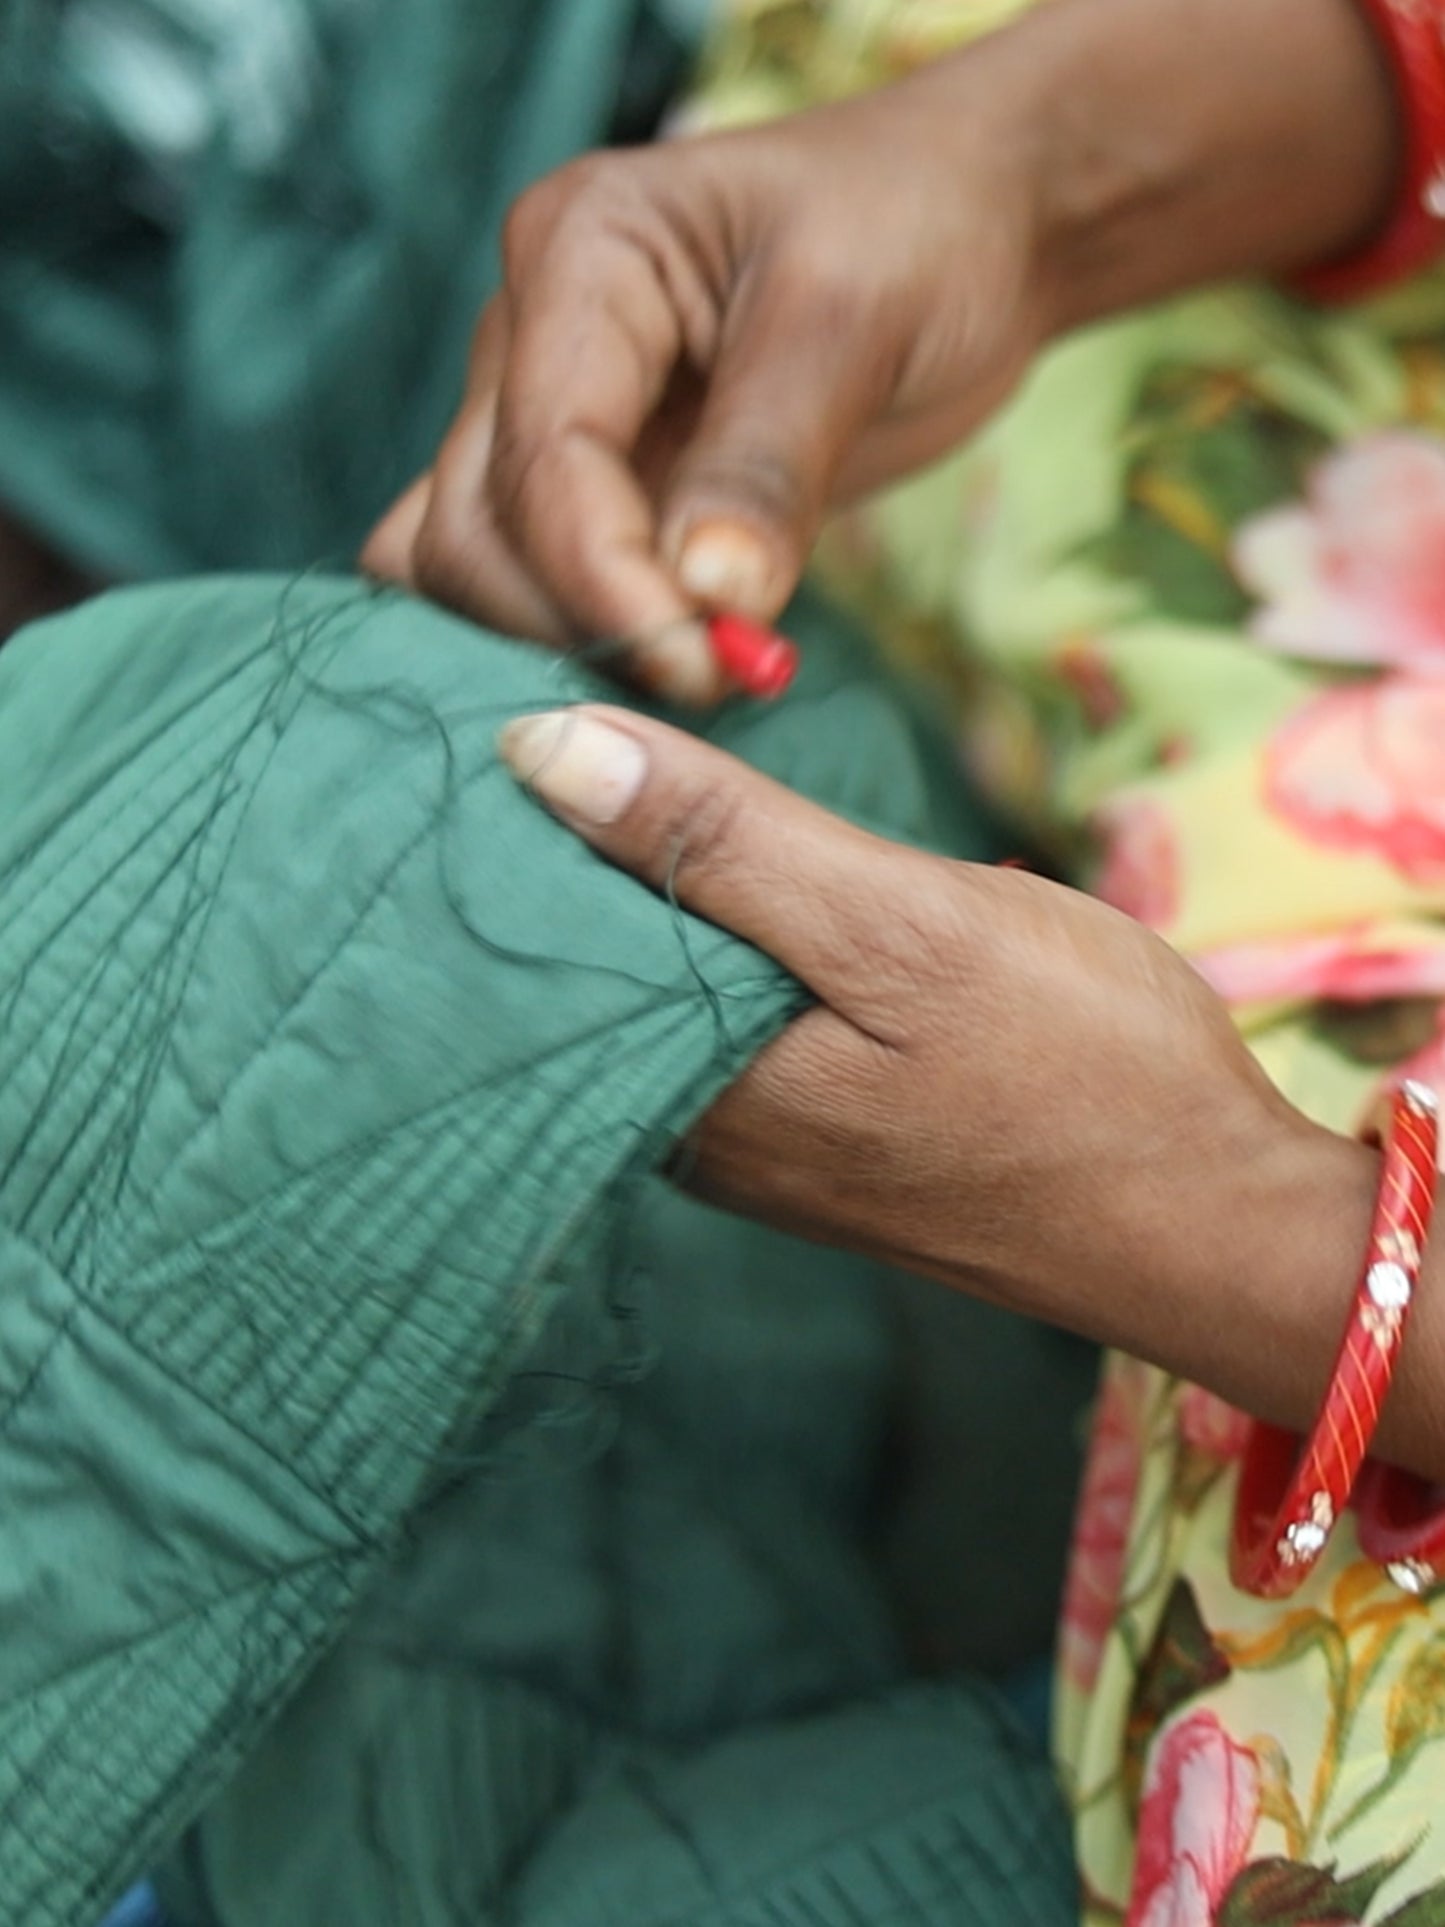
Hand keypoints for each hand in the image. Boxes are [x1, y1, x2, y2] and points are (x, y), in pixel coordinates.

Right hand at [363, 45, 1050, 702]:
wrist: (963, 225)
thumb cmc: (919, 230)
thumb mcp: (856, 325)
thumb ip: (768, 468)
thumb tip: (706, 597)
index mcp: (580, 251)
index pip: (545, 458)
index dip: (611, 585)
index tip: (708, 667)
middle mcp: (529, 330)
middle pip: (472, 528)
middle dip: (579, 622)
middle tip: (721, 673)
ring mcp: (542, 410)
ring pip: (469, 566)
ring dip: (564, 641)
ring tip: (704, 665)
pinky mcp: (584, 483)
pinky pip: (516, 577)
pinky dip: (565, 634)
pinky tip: (662, 658)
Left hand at [491, 703, 1444, 1478]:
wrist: (1211, 1223)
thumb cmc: (1082, 1069)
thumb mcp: (904, 924)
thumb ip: (726, 840)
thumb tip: (542, 750)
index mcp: (689, 1088)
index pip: (522, 949)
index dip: (489, 828)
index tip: (464, 714)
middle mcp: (688, 1135)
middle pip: (567, 977)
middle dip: (537, 854)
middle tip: (516, 714)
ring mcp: (749, 1145)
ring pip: (639, 999)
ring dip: (617, 893)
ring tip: (586, 765)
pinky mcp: (807, 1137)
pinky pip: (704, 1027)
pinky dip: (689, 942)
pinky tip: (698, 870)